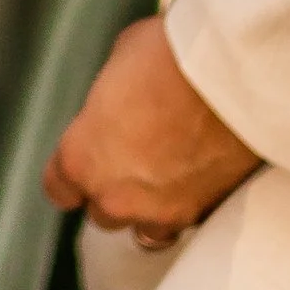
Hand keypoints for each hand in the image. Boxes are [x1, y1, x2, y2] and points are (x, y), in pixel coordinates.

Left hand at [44, 14, 259, 244]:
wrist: (231, 77)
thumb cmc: (166, 59)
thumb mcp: (119, 60)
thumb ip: (110, 99)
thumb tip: (118, 102)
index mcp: (82, 157)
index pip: (59, 188)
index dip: (70, 175)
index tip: (82, 163)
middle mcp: (115, 196)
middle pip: (102, 212)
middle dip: (113, 191)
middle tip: (132, 160)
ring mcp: (160, 212)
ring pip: (145, 231)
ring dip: (148, 210)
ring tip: (164, 181)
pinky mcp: (203, 214)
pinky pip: (186, 224)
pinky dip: (188, 208)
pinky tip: (196, 182)